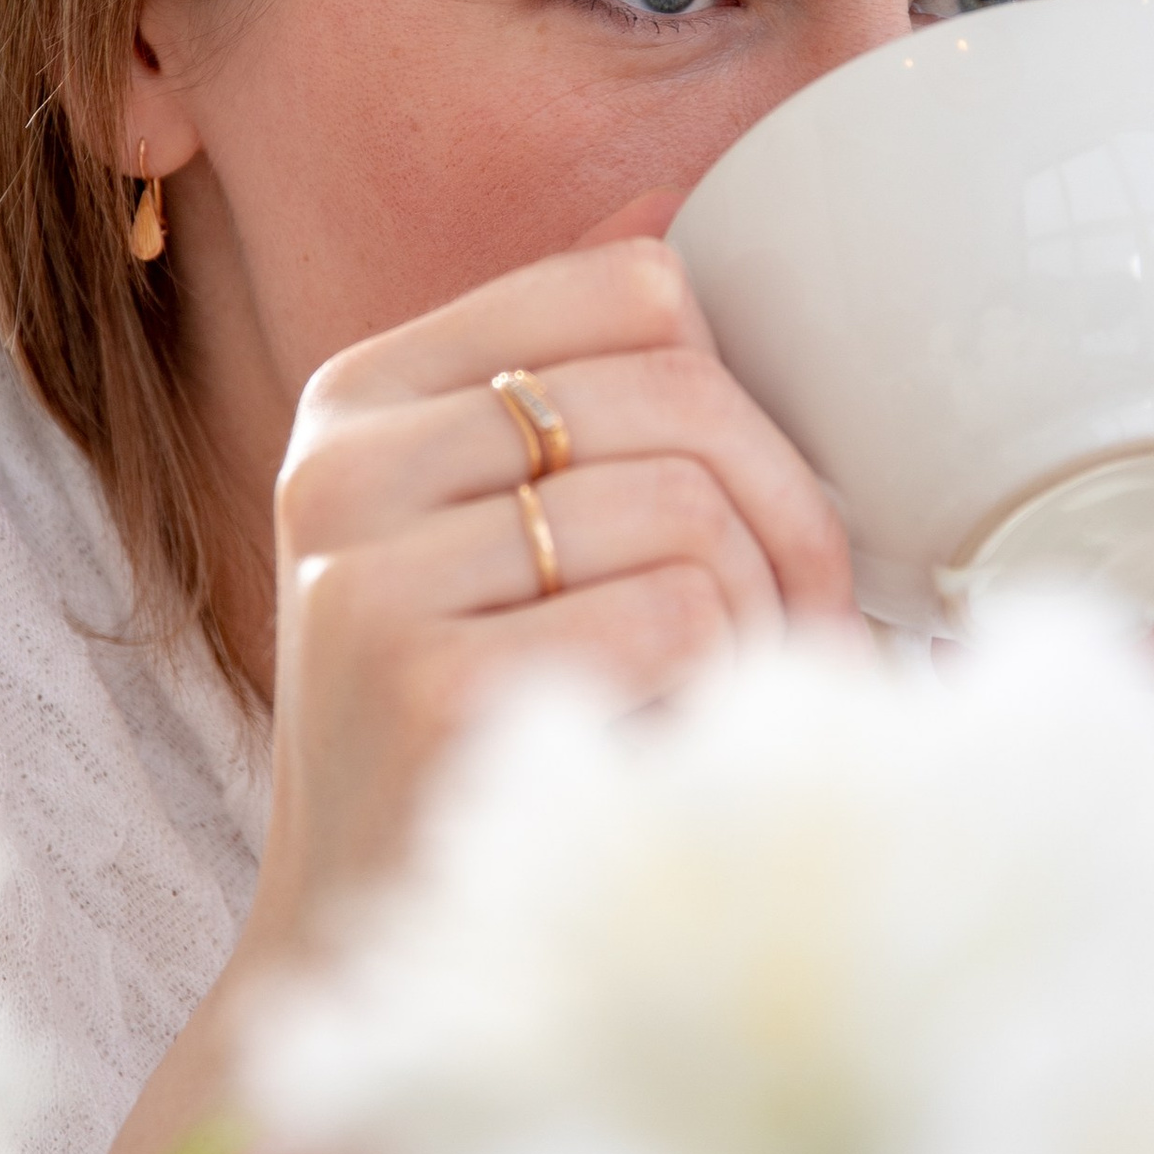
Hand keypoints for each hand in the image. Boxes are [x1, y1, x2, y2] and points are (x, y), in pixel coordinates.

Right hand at [250, 206, 855, 938]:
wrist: (372, 939)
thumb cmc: (469, 734)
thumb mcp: (485, 539)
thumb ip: (575, 406)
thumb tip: (681, 214)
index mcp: (366, 398)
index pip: (632, 287)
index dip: (741, 395)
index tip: (758, 510)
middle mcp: (346, 463)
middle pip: (680, 392)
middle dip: (788, 519)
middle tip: (807, 625)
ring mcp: (372, 574)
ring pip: (688, 506)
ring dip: (755, 620)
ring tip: (722, 697)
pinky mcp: (427, 684)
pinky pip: (674, 612)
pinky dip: (718, 685)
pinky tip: (672, 740)